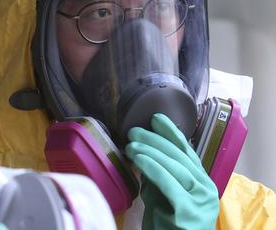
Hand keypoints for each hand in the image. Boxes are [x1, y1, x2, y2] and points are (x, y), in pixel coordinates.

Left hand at [125, 113, 218, 229]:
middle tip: (135, 131)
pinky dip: (153, 168)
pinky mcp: (188, 211)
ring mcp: (200, 200)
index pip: (187, 152)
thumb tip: (142, 153)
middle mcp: (206, 189)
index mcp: (202, 183)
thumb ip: (158, 177)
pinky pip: (169, 184)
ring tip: (132, 144)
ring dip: (151, 152)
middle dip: (156, 140)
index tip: (156, 118)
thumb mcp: (162, 196)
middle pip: (180, 157)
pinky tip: (139, 159)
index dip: (172, 133)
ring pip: (175, 167)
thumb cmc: (169, 226)